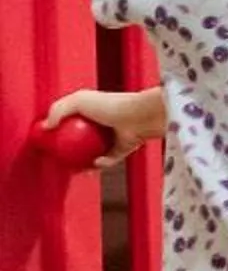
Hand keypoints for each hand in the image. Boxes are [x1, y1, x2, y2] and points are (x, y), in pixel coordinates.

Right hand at [43, 86, 165, 167]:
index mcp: (94, 109)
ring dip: (84, 162)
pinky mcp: (125, 147)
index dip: (60, 130)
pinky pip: (109, 159)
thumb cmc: (111, 105)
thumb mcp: (78, 100)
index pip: (72, 120)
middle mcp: (105, 121)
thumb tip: (45, 126)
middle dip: (71, 150)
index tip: (50, 140)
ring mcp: (115, 135)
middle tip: (60, 159)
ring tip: (73, 169)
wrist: (139, 116)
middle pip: (82, 139)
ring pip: (95, 152)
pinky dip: (101, 163)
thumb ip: (58, 110)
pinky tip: (92, 166)